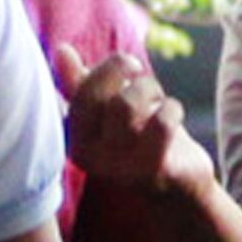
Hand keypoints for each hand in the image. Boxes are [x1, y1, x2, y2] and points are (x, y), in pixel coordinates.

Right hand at [54, 44, 208, 199]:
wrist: (180, 190)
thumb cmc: (143, 144)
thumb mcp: (110, 113)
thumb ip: (83, 85)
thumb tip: (61, 51)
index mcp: (77, 141)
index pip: (79, 93)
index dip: (107, 69)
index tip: (129, 65)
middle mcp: (91, 158)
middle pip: (96, 95)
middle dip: (125, 74)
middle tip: (144, 81)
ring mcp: (121, 167)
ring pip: (126, 104)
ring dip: (149, 90)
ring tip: (159, 102)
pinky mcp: (153, 172)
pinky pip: (160, 123)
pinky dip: (172, 109)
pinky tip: (173, 116)